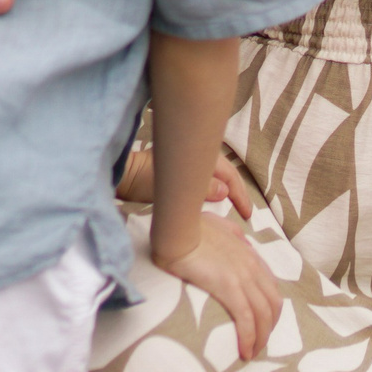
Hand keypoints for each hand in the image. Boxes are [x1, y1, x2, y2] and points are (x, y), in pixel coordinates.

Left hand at [115, 147, 258, 218]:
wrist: (124, 176)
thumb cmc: (143, 178)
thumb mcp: (172, 186)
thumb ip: (199, 189)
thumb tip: (225, 192)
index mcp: (201, 157)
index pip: (231, 176)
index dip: (241, 195)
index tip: (247, 214)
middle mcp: (200, 158)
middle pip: (228, 175)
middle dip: (238, 193)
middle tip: (245, 214)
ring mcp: (192, 165)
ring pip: (218, 179)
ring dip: (228, 192)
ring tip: (234, 210)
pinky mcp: (184, 173)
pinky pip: (207, 182)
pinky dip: (215, 192)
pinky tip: (216, 204)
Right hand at [153, 211, 281, 360]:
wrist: (179, 229)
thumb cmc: (193, 227)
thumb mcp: (220, 226)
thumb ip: (232, 234)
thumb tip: (237, 239)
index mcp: (250, 255)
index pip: (271, 287)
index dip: (270, 308)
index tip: (261, 323)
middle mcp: (252, 267)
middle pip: (273, 304)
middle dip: (269, 327)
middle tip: (257, 344)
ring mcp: (243, 277)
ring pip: (264, 314)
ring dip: (261, 338)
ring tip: (251, 353)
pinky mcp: (229, 287)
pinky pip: (246, 319)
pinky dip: (249, 338)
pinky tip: (244, 351)